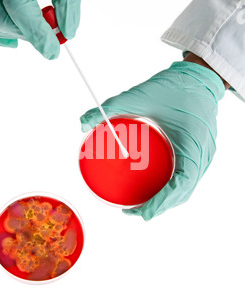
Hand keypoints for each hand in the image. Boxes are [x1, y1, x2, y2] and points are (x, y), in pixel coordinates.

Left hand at [80, 61, 224, 219]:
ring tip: (143, 204)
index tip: (141, 213)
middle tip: (134, 211)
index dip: (161, 203)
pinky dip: (171, 186)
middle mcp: (202, 154)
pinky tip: (154, 185)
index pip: (181, 185)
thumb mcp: (141, 95)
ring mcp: (204, 154)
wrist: (200, 75)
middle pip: (183, 193)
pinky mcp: (200, 151)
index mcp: (192, 145)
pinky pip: (187, 175)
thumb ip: (112, 107)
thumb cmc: (176, 84)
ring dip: (166, 199)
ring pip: (186, 187)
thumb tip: (84, 121)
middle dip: (160, 206)